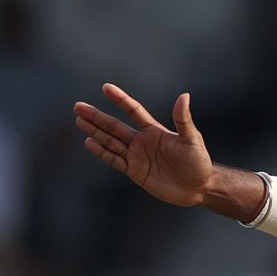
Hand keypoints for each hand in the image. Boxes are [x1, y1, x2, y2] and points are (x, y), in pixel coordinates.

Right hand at [73, 84, 213, 207]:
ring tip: (79, 120)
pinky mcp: (135, 172)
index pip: (133, 111)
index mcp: (154, 130)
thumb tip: (184, 96)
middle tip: (78, 106)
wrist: (198, 187)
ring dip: (95, 131)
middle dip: (96, 116)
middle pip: (114, 126)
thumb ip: (183, 120)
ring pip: (110, 142)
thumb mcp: (192, 140)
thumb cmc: (199, 162)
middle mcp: (142, 141)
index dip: (120, 99)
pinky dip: (102, 152)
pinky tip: (89, 142)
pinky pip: (115, 160)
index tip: (105, 88)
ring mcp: (137, 156)